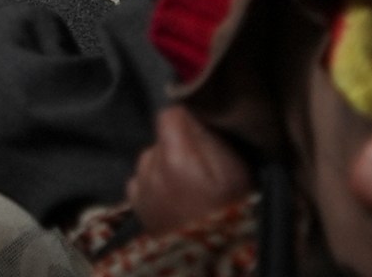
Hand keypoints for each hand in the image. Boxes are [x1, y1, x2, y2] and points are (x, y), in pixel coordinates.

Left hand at [126, 106, 253, 235]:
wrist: (213, 257)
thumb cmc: (230, 215)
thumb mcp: (234, 171)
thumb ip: (209, 136)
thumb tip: (190, 113)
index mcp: (174, 157)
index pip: (170, 115)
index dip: (187, 121)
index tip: (201, 135)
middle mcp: (149, 169)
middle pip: (160, 139)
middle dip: (177, 146)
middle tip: (200, 170)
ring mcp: (140, 190)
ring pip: (150, 160)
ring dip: (163, 166)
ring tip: (188, 189)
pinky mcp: (137, 208)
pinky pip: (140, 182)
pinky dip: (153, 186)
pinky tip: (173, 200)